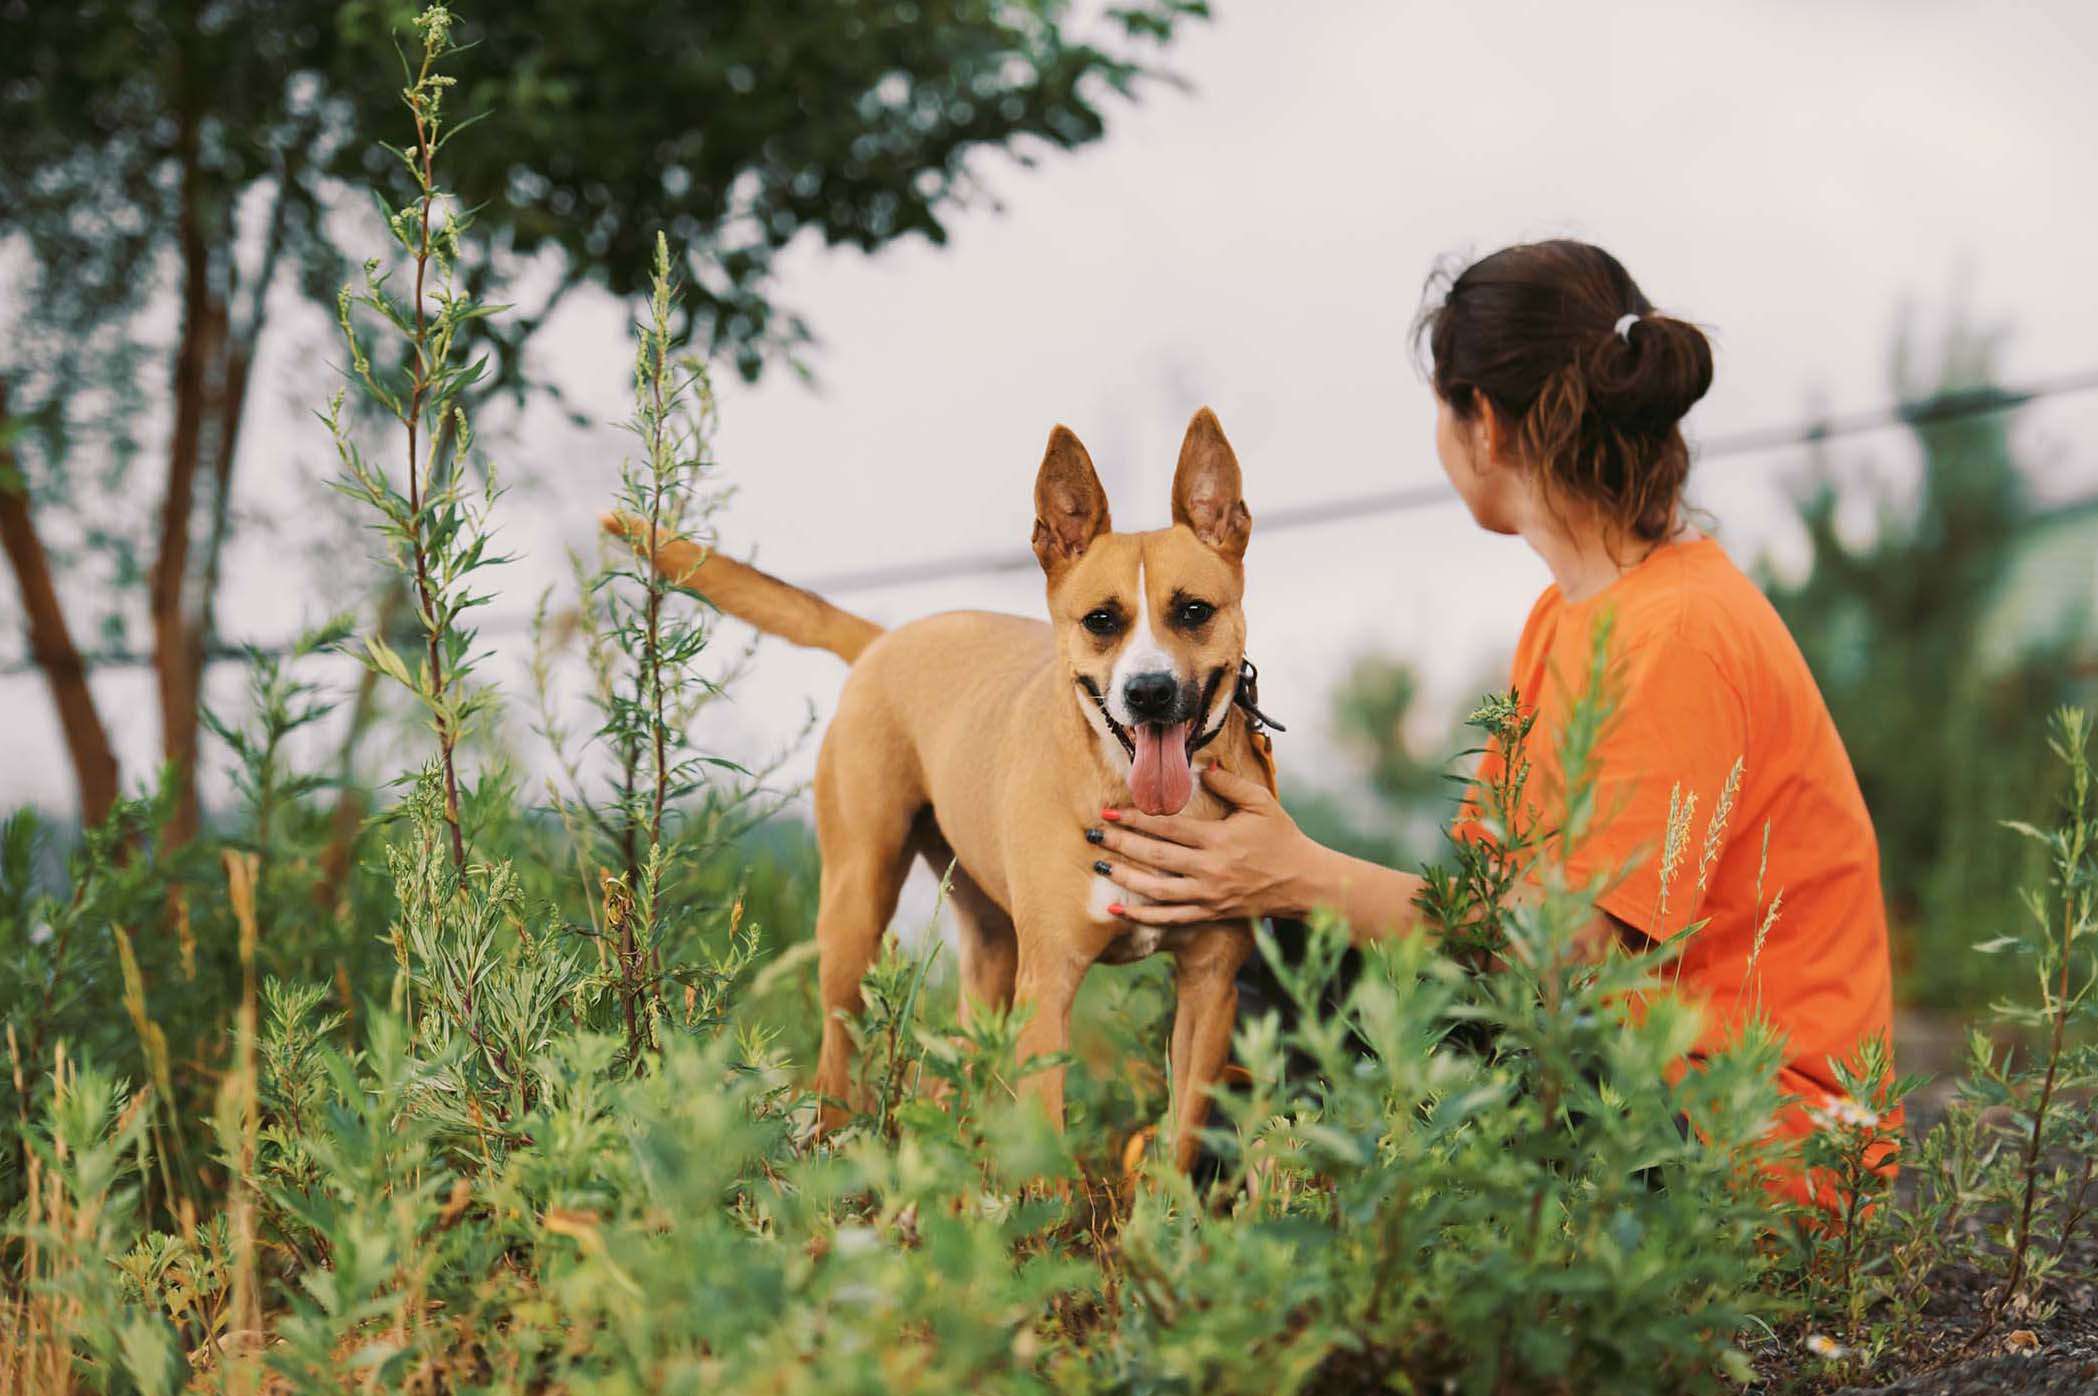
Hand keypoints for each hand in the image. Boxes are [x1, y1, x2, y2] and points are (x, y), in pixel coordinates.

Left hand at [1088, 766, 1319, 926]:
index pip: (1167, 828)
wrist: (1304, 883)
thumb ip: (1229, 782)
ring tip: (1099, 866)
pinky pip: (1169, 918)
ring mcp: (1208, 895)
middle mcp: (1209, 869)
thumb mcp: (1260, 802)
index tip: (1109, 810)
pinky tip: (1118, 911)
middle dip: (1120, 844)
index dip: (1135, 819)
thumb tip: (1199, 765)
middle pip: (1155, 857)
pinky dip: (1142, 916)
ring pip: (1156, 890)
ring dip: (1124, 878)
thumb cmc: (1282, 838)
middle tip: (1092, 834)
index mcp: (1218, 839)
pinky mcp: (1210, 914)